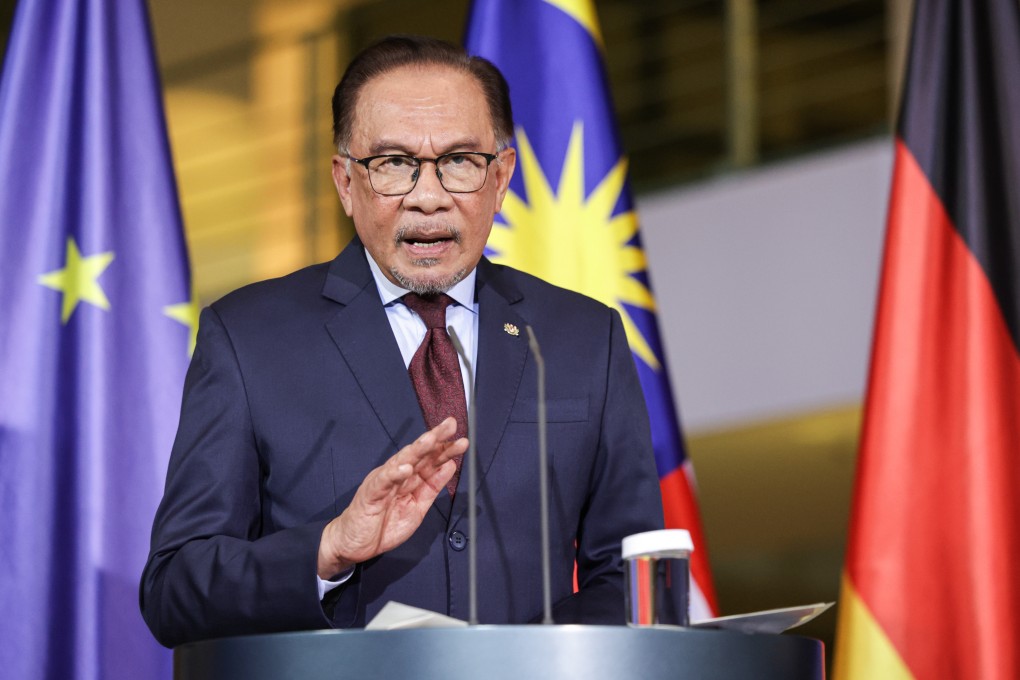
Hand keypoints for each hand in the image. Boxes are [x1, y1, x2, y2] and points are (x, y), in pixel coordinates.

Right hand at [317, 417, 466, 578]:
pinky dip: (394, 474)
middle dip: (435, 439)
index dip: (445, 449)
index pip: (429, 460)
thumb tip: (450, 466)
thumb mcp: (417, 508)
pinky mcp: (370, 494)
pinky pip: (383, 482)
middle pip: (418, 454)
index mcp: (409, 479)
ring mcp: (383, 482)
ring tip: (431, 439)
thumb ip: (432, 487)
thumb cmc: (382, 525)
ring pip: (401, 462)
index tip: (461, 440)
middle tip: (451, 425)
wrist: (352, 543)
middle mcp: (396, 475)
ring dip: (417, 450)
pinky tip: (406, 468)